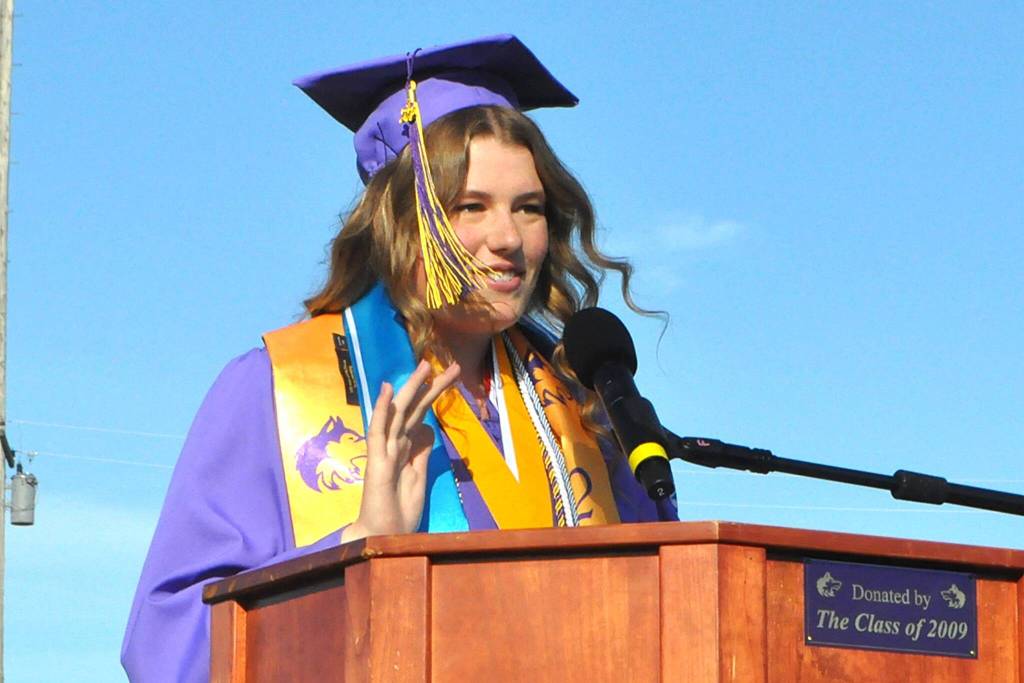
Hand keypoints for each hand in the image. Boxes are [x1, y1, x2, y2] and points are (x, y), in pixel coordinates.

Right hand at [342, 360, 459, 541]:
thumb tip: (427, 429)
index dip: (434, 394)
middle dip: (431, 386)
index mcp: (404, 447)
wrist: (383, 535)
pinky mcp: (377, 461)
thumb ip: (420, 452)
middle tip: (450, 366)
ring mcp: (384, 450)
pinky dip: (382, 410)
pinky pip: (378, 431)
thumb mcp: (418, 476)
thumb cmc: (398, 510)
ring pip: (398, 412)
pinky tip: (388, 390)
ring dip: (411, 389)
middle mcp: (394, 443)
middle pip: (414, 408)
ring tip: (424, 366)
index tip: (451, 376)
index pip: (421, 413)